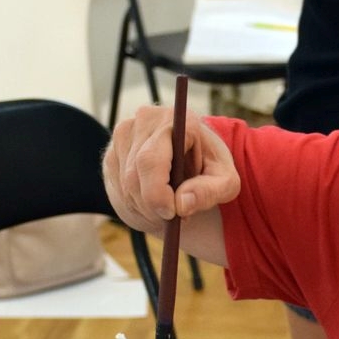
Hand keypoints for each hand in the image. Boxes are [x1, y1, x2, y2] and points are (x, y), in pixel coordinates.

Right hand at [103, 105, 240, 236]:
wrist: (194, 157)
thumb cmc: (211, 168)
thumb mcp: (226, 182)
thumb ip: (210, 192)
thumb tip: (182, 204)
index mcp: (176, 120)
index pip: (151, 160)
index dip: (156, 192)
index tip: (171, 213)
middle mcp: (145, 120)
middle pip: (135, 175)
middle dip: (153, 206)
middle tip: (173, 219)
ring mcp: (124, 133)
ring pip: (125, 184)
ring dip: (145, 207)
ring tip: (169, 208)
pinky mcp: (113, 150)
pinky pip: (117, 186)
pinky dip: (135, 203)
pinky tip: (154, 202)